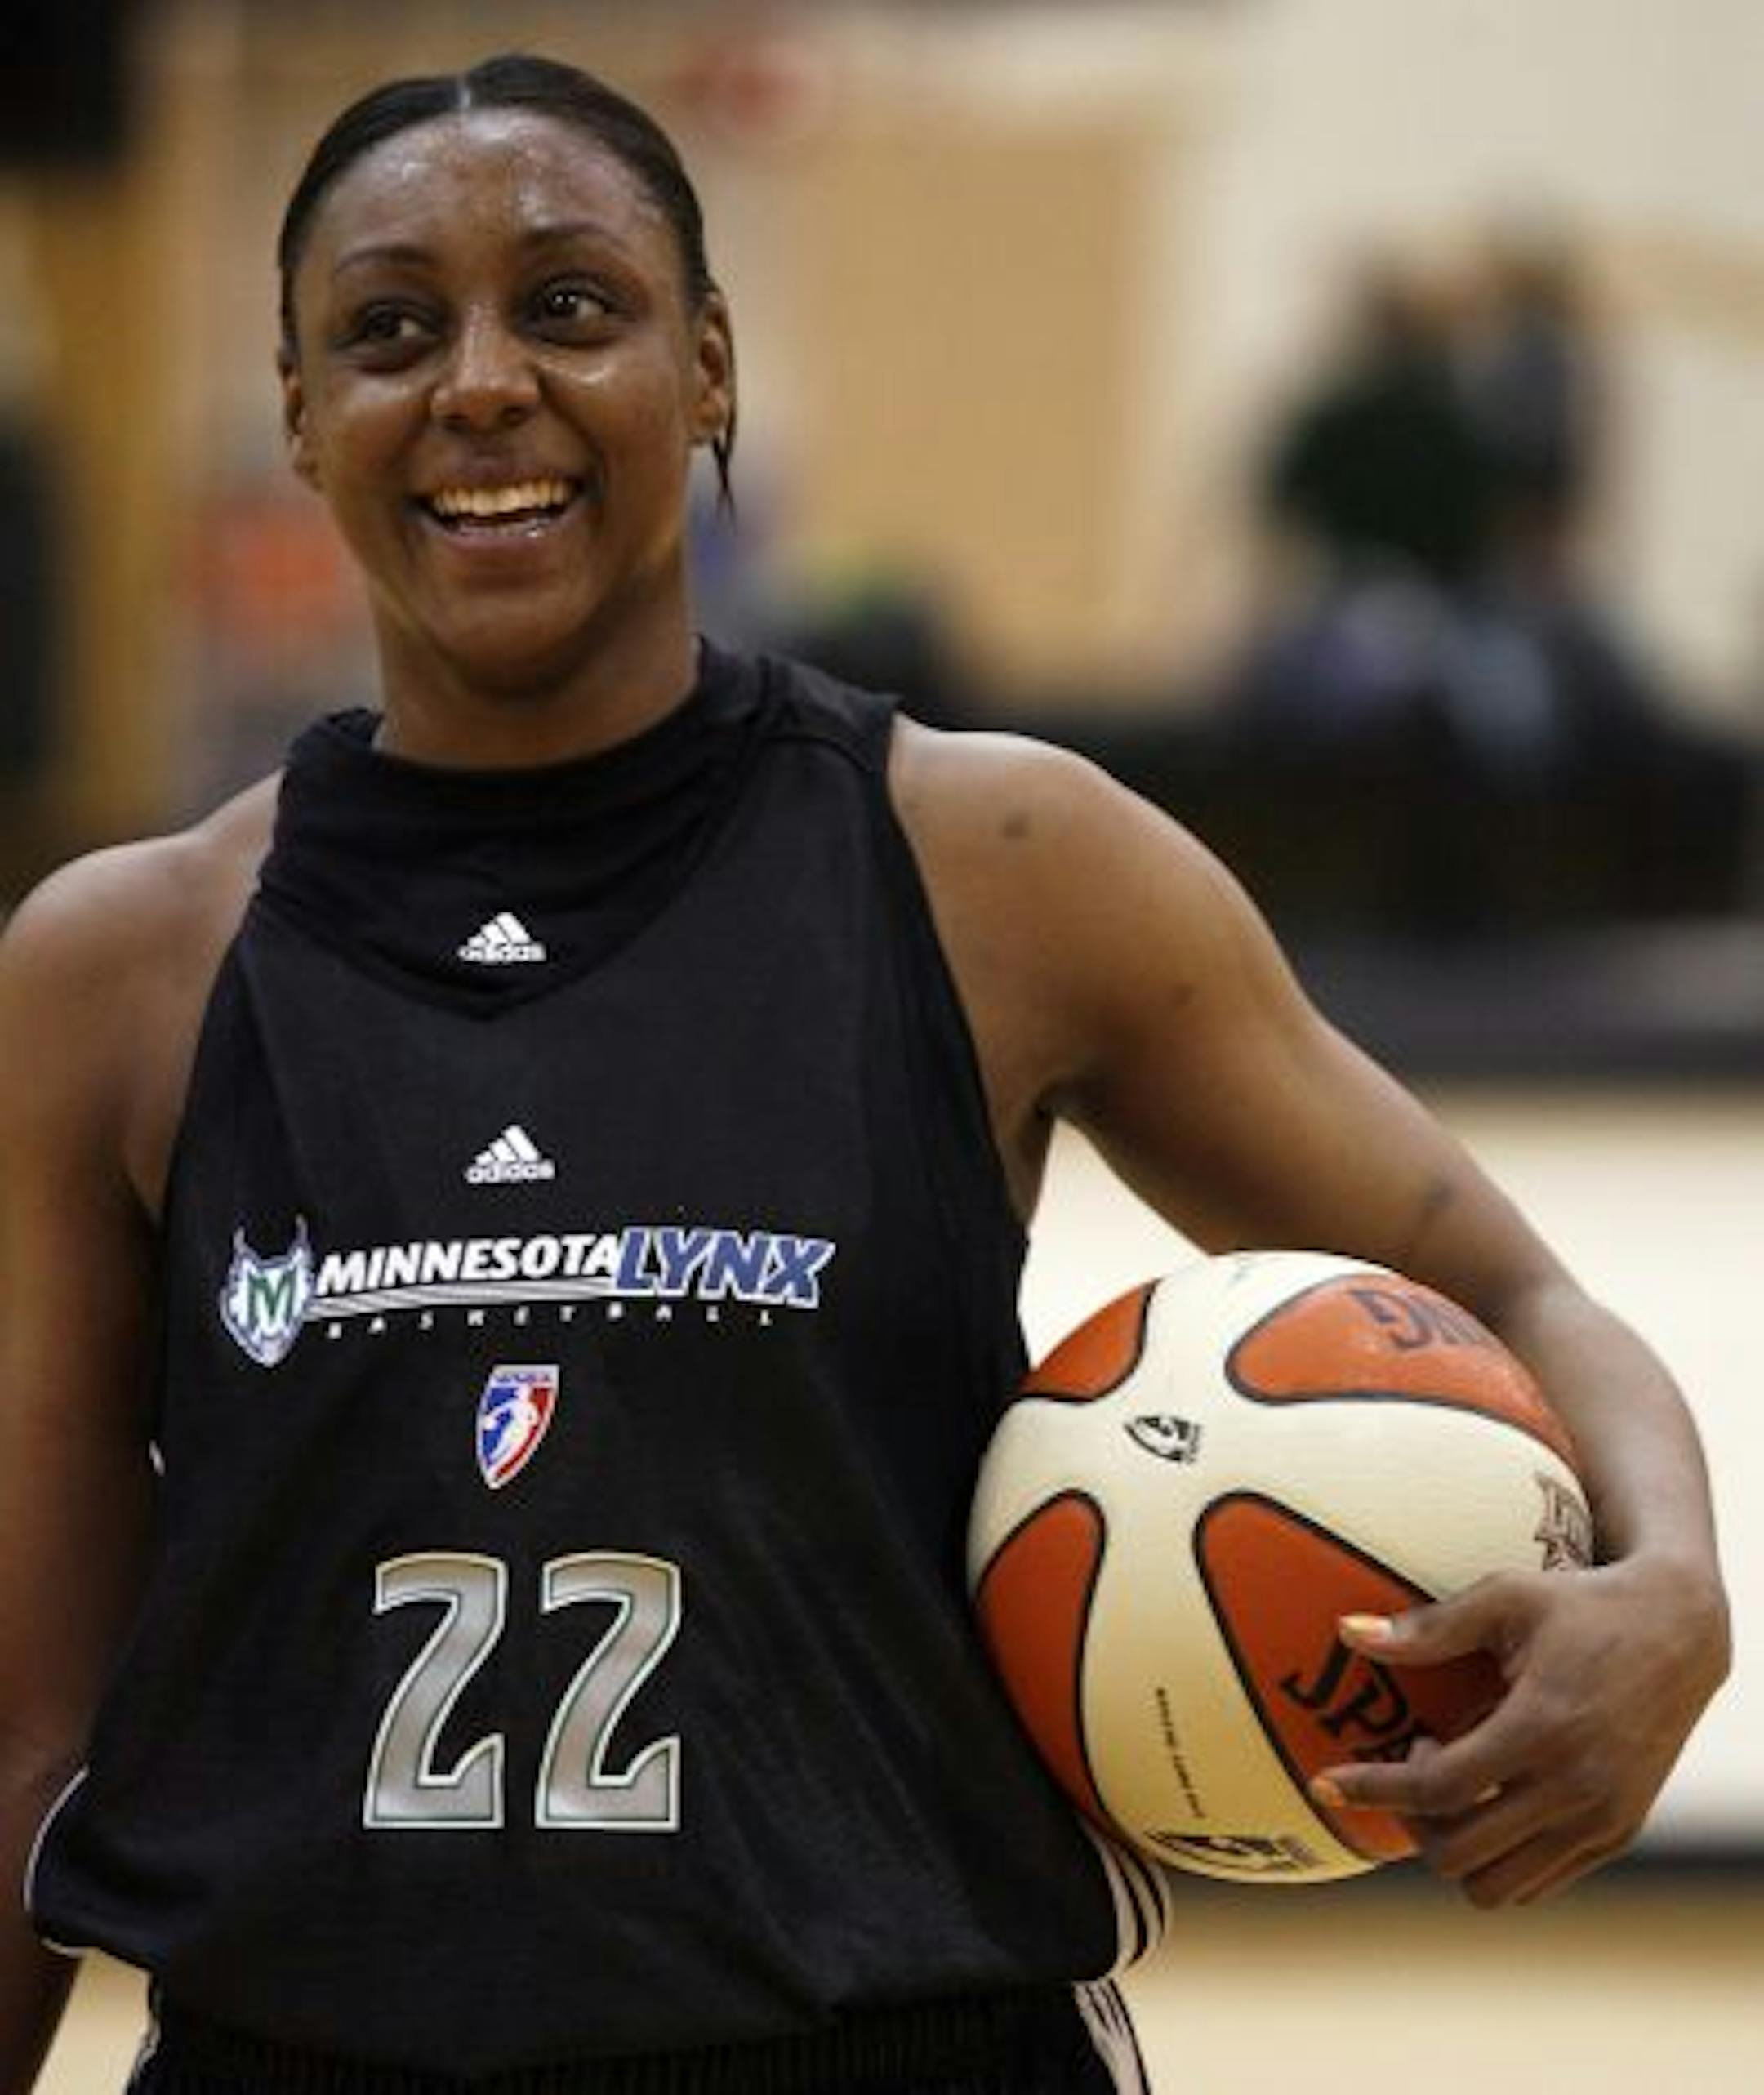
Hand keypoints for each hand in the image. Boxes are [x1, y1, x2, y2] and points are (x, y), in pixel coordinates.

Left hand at [1307, 1558, 1729, 1906]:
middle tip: (1414, 1756)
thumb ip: (1428, 1627)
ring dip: (1453, 1848)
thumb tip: (1346, 1633)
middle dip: (1410, 1819)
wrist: (1679, 1632)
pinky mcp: (1618, 1834)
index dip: (1374, 1789)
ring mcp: (1601, 1820)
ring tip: (1451, 1783)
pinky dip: (1497, 1858)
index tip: (1328, 1783)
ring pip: (1496, 1886)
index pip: (1437, 1789)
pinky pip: (1537, 1882)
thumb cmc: (1583, 1606)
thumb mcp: (1506, 1598)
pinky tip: (1488, 1799)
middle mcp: (1575, 1787)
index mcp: (1543, 1729)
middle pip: (1458, 1851)